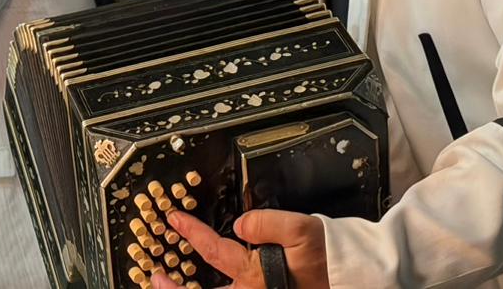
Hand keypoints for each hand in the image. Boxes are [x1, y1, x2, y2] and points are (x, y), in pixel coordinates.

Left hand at [150, 209, 328, 288]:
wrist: (348, 279)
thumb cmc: (328, 260)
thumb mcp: (301, 231)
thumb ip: (268, 223)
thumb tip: (242, 224)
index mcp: (255, 275)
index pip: (213, 250)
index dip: (191, 232)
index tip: (175, 220)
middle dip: (174, 287)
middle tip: (154, 278)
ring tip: (167, 285)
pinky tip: (201, 284)